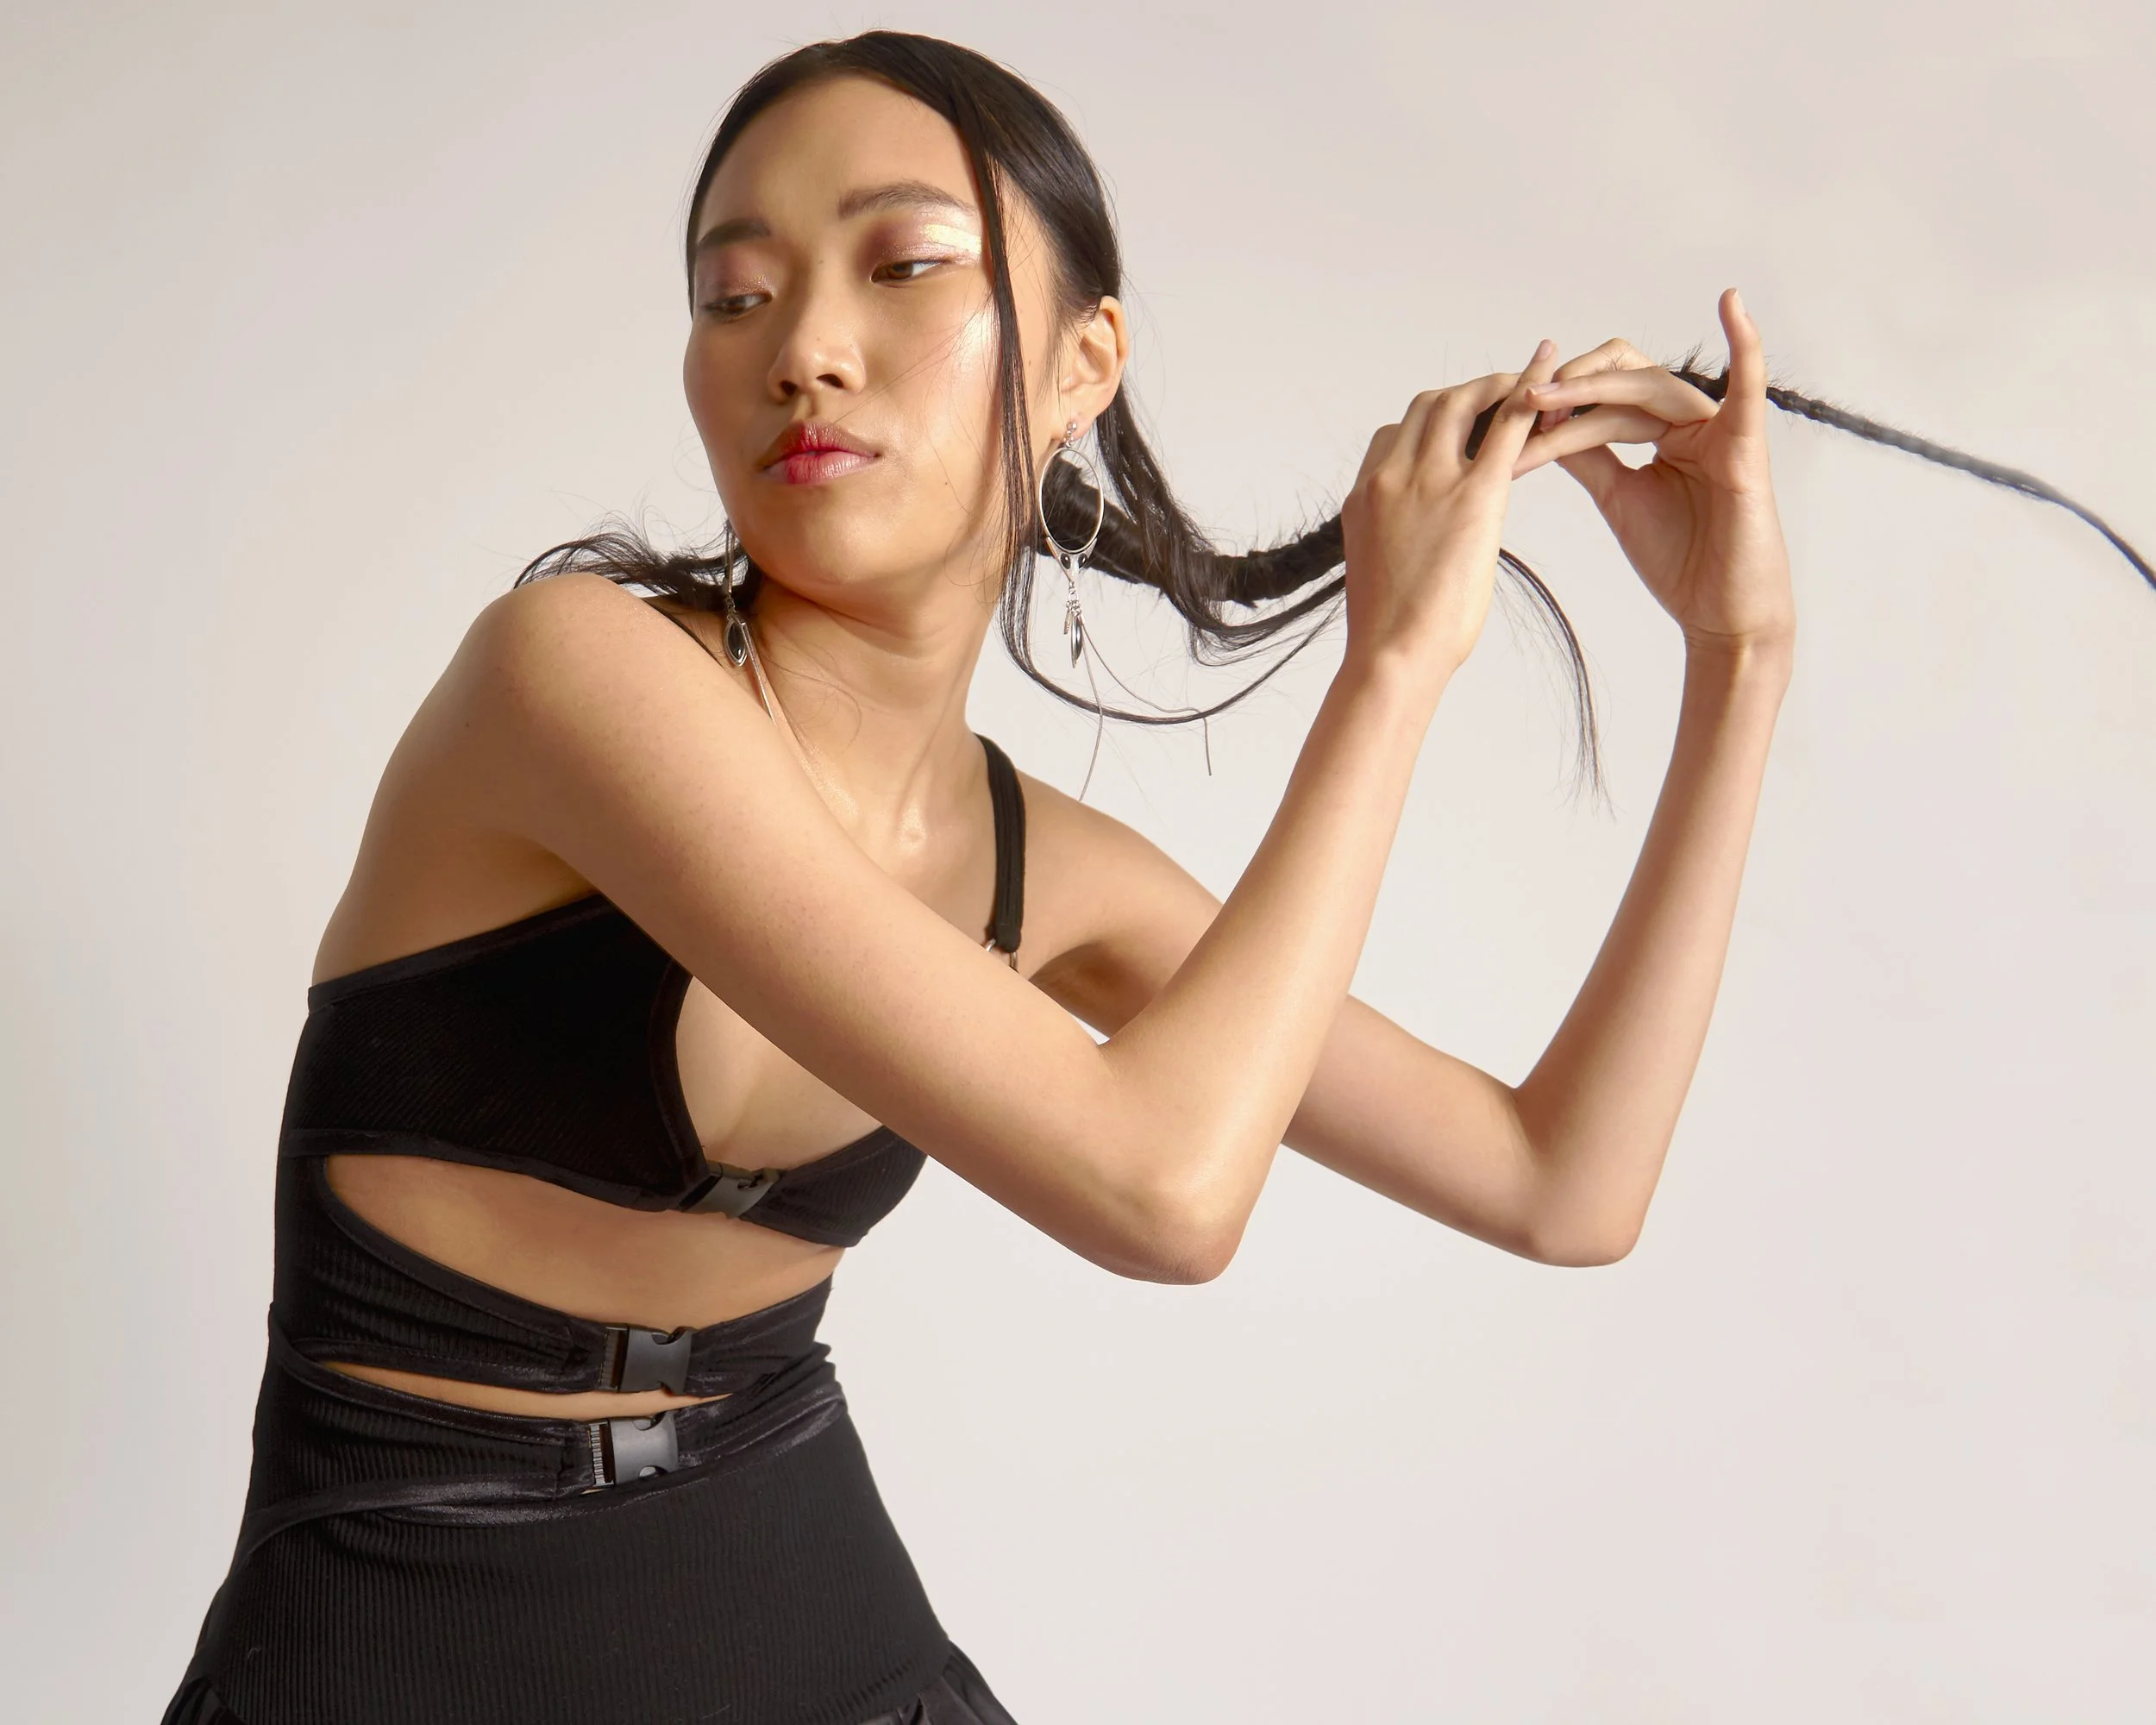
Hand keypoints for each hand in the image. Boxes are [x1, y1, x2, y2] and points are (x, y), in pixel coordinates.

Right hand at [1341, 337, 1563, 679]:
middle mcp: (1390, 476)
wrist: (1392, 654)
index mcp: (1363, 496)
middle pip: (1429, 405)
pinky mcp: (1473, 493)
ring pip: (1462, 401)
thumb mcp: (1380, 571)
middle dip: (1468, 394)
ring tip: (1529, 385)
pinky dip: (1529, 391)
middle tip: (1503, 396)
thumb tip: (1420, 543)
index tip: (1461, 430)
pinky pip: (1506, 425)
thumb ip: (1397, 538)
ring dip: (1496, 386)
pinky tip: (1550, 373)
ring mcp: (1428, 479)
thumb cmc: (1390, 632)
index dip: (1431, 424)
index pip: (1393, 434)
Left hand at [1512, 290, 1794, 653]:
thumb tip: (1540, 424)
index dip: (1552, 403)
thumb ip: (1588, 455)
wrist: (1719, 614)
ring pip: (1649, 387)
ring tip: (1543, 399)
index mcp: (1659, 429)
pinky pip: (1749, 387)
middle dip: (1565, 390)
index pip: (1599, 395)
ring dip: (1591, 390)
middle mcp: (1689, 419)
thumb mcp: (1617, 496)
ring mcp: (1718, 428)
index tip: (1505, 421)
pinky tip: (1731, 303)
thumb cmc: (1679, 560)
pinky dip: (1745, 343)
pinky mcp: (1746, 445)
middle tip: (1519, 404)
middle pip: (1621, 377)